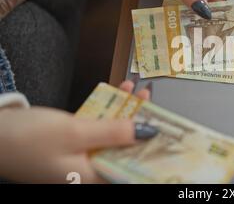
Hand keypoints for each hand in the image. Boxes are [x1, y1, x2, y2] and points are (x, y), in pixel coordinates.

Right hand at [0, 80, 148, 182]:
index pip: (131, 169)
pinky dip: (108, 112)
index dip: (152, 152)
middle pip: (125, 150)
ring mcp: (80, 157)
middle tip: (157, 107)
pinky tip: (119, 92)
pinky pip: (97, 128)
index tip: (170, 135)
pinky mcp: (71, 143)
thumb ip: (113, 132)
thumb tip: (149, 132)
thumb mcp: (75, 132)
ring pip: (112, 135)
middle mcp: (88, 171)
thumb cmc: (27, 138)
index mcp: (91, 178)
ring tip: (142, 93)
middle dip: (142, 126)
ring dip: (127, 114)